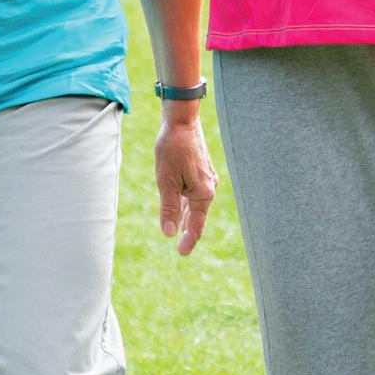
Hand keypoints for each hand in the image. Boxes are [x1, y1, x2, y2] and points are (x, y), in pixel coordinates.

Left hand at [155, 111, 216, 255]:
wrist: (181, 121)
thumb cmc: (172, 149)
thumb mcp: (166, 181)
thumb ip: (169, 209)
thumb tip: (169, 234)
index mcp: (203, 193)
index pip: (196, 224)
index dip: (189, 240)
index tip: (182, 253)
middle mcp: (209, 187)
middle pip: (198, 216)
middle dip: (189, 231)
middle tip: (182, 248)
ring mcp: (206, 178)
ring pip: (195, 204)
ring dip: (186, 217)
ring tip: (179, 231)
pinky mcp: (201, 171)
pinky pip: (194, 194)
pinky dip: (186, 204)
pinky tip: (179, 208)